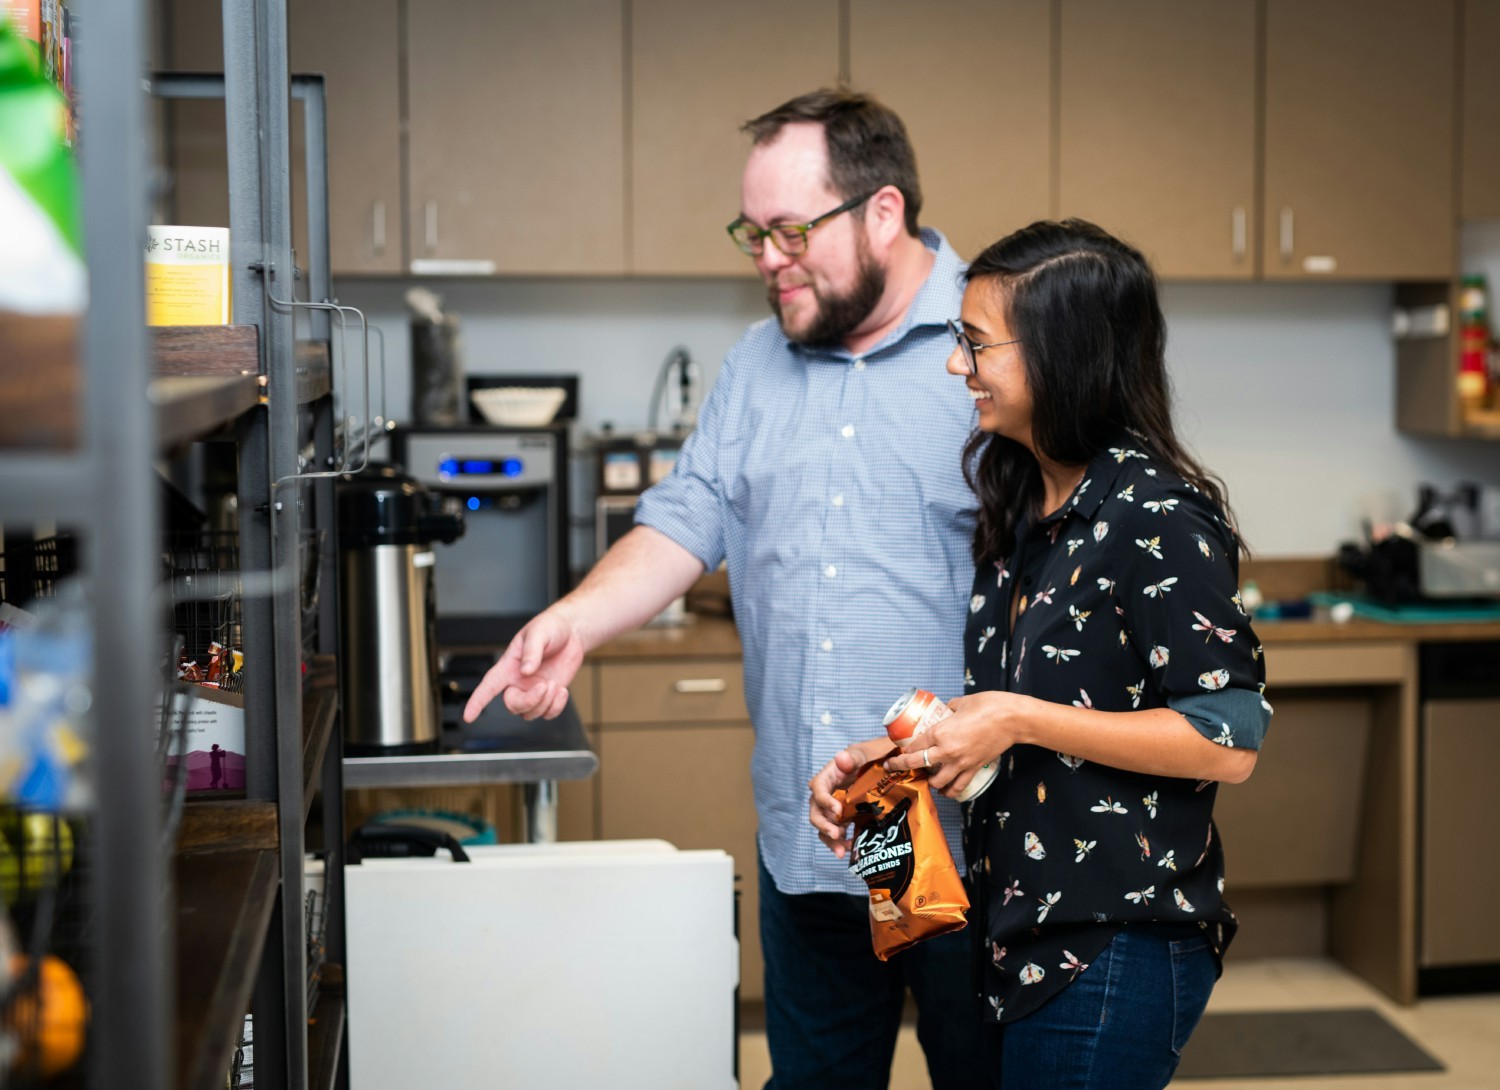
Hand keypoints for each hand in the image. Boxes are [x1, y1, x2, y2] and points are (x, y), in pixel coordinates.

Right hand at [462, 608, 584, 722]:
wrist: (571, 631)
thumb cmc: (550, 627)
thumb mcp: (539, 633)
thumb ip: (532, 651)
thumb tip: (526, 671)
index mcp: (509, 666)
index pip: (488, 686)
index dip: (477, 701)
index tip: (468, 716)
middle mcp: (518, 681)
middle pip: (512, 705)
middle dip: (528, 701)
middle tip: (544, 685)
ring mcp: (533, 690)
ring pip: (529, 713)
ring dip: (544, 703)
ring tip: (555, 684)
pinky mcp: (549, 695)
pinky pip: (547, 713)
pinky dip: (556, 707)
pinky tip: (562, 691)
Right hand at [808, 737, 893, 857]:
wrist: (887, 764)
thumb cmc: (874, 755)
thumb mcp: (866, 753)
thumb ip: (854, 756)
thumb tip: (840, 758)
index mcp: (830, 775)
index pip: (818, 788)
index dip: (824, 800)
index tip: (838, 810)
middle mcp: (829, 792)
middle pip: (816, 810)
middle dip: (823, 824)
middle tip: (836, 834)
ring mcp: (836, 806)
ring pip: (824, 824)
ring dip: (829, 839)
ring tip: (841, 851)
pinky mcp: (846, 817)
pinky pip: (838, 830)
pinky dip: (841, 842)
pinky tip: (850, 848)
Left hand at [884, 691, 1028, 799]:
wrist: (1013, 719)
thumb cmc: (989, 706)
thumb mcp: (961, 702)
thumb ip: (948, 709)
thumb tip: (944, 711)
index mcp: (940, 731)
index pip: (914, 746)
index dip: (903, 749)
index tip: (898, 749)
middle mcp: (946, 750)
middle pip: (916, 764)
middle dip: (900, 766)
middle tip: (892, 767)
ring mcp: (960, 763)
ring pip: (936, 782)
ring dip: (927, 781)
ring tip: (924, 776)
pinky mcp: (973, 769)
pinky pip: (957, 788)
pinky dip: (949, 791)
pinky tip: (944, 790)